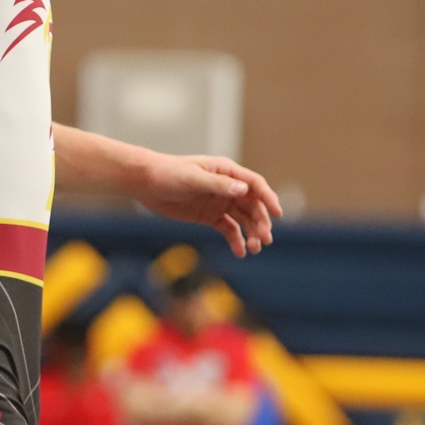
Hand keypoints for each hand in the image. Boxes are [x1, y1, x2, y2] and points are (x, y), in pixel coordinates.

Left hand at [135, 154, 280, 256]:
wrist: (146, 183)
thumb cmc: (168, 174)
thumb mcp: (192, 178)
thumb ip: (217, 184)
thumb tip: (243, 190)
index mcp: (226, 172)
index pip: (255, 185)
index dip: (268, 198)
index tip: (277, 214)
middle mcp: (227, 187)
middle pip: (253, 206)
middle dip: (261, 222)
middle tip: (263, 240)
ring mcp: (220, 202)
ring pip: (244, 220)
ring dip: (251, 233)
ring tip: (253, 249)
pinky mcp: (210, 216)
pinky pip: (229, 229)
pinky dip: (236, 241)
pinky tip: (240, 252)